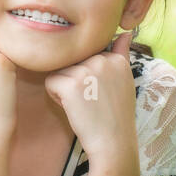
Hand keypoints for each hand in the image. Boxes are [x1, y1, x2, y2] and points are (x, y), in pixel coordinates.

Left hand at [43, 30, 137, 158]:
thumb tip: (124, 33)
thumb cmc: (116, 116)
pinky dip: (55, 97)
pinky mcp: (71, 84)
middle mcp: (103, 60)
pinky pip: (50, 82)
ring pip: (60, 70)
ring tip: (82, 104)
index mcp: (116, 59)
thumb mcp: (125, 82)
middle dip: (75, 80)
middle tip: (90, 101)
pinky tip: (72, 108)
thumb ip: (121, 55)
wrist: (113, 143)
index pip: (87, 55)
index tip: (100, 94)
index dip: (88, 76)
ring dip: (64, 87)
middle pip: (72, 61)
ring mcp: (86, 71)